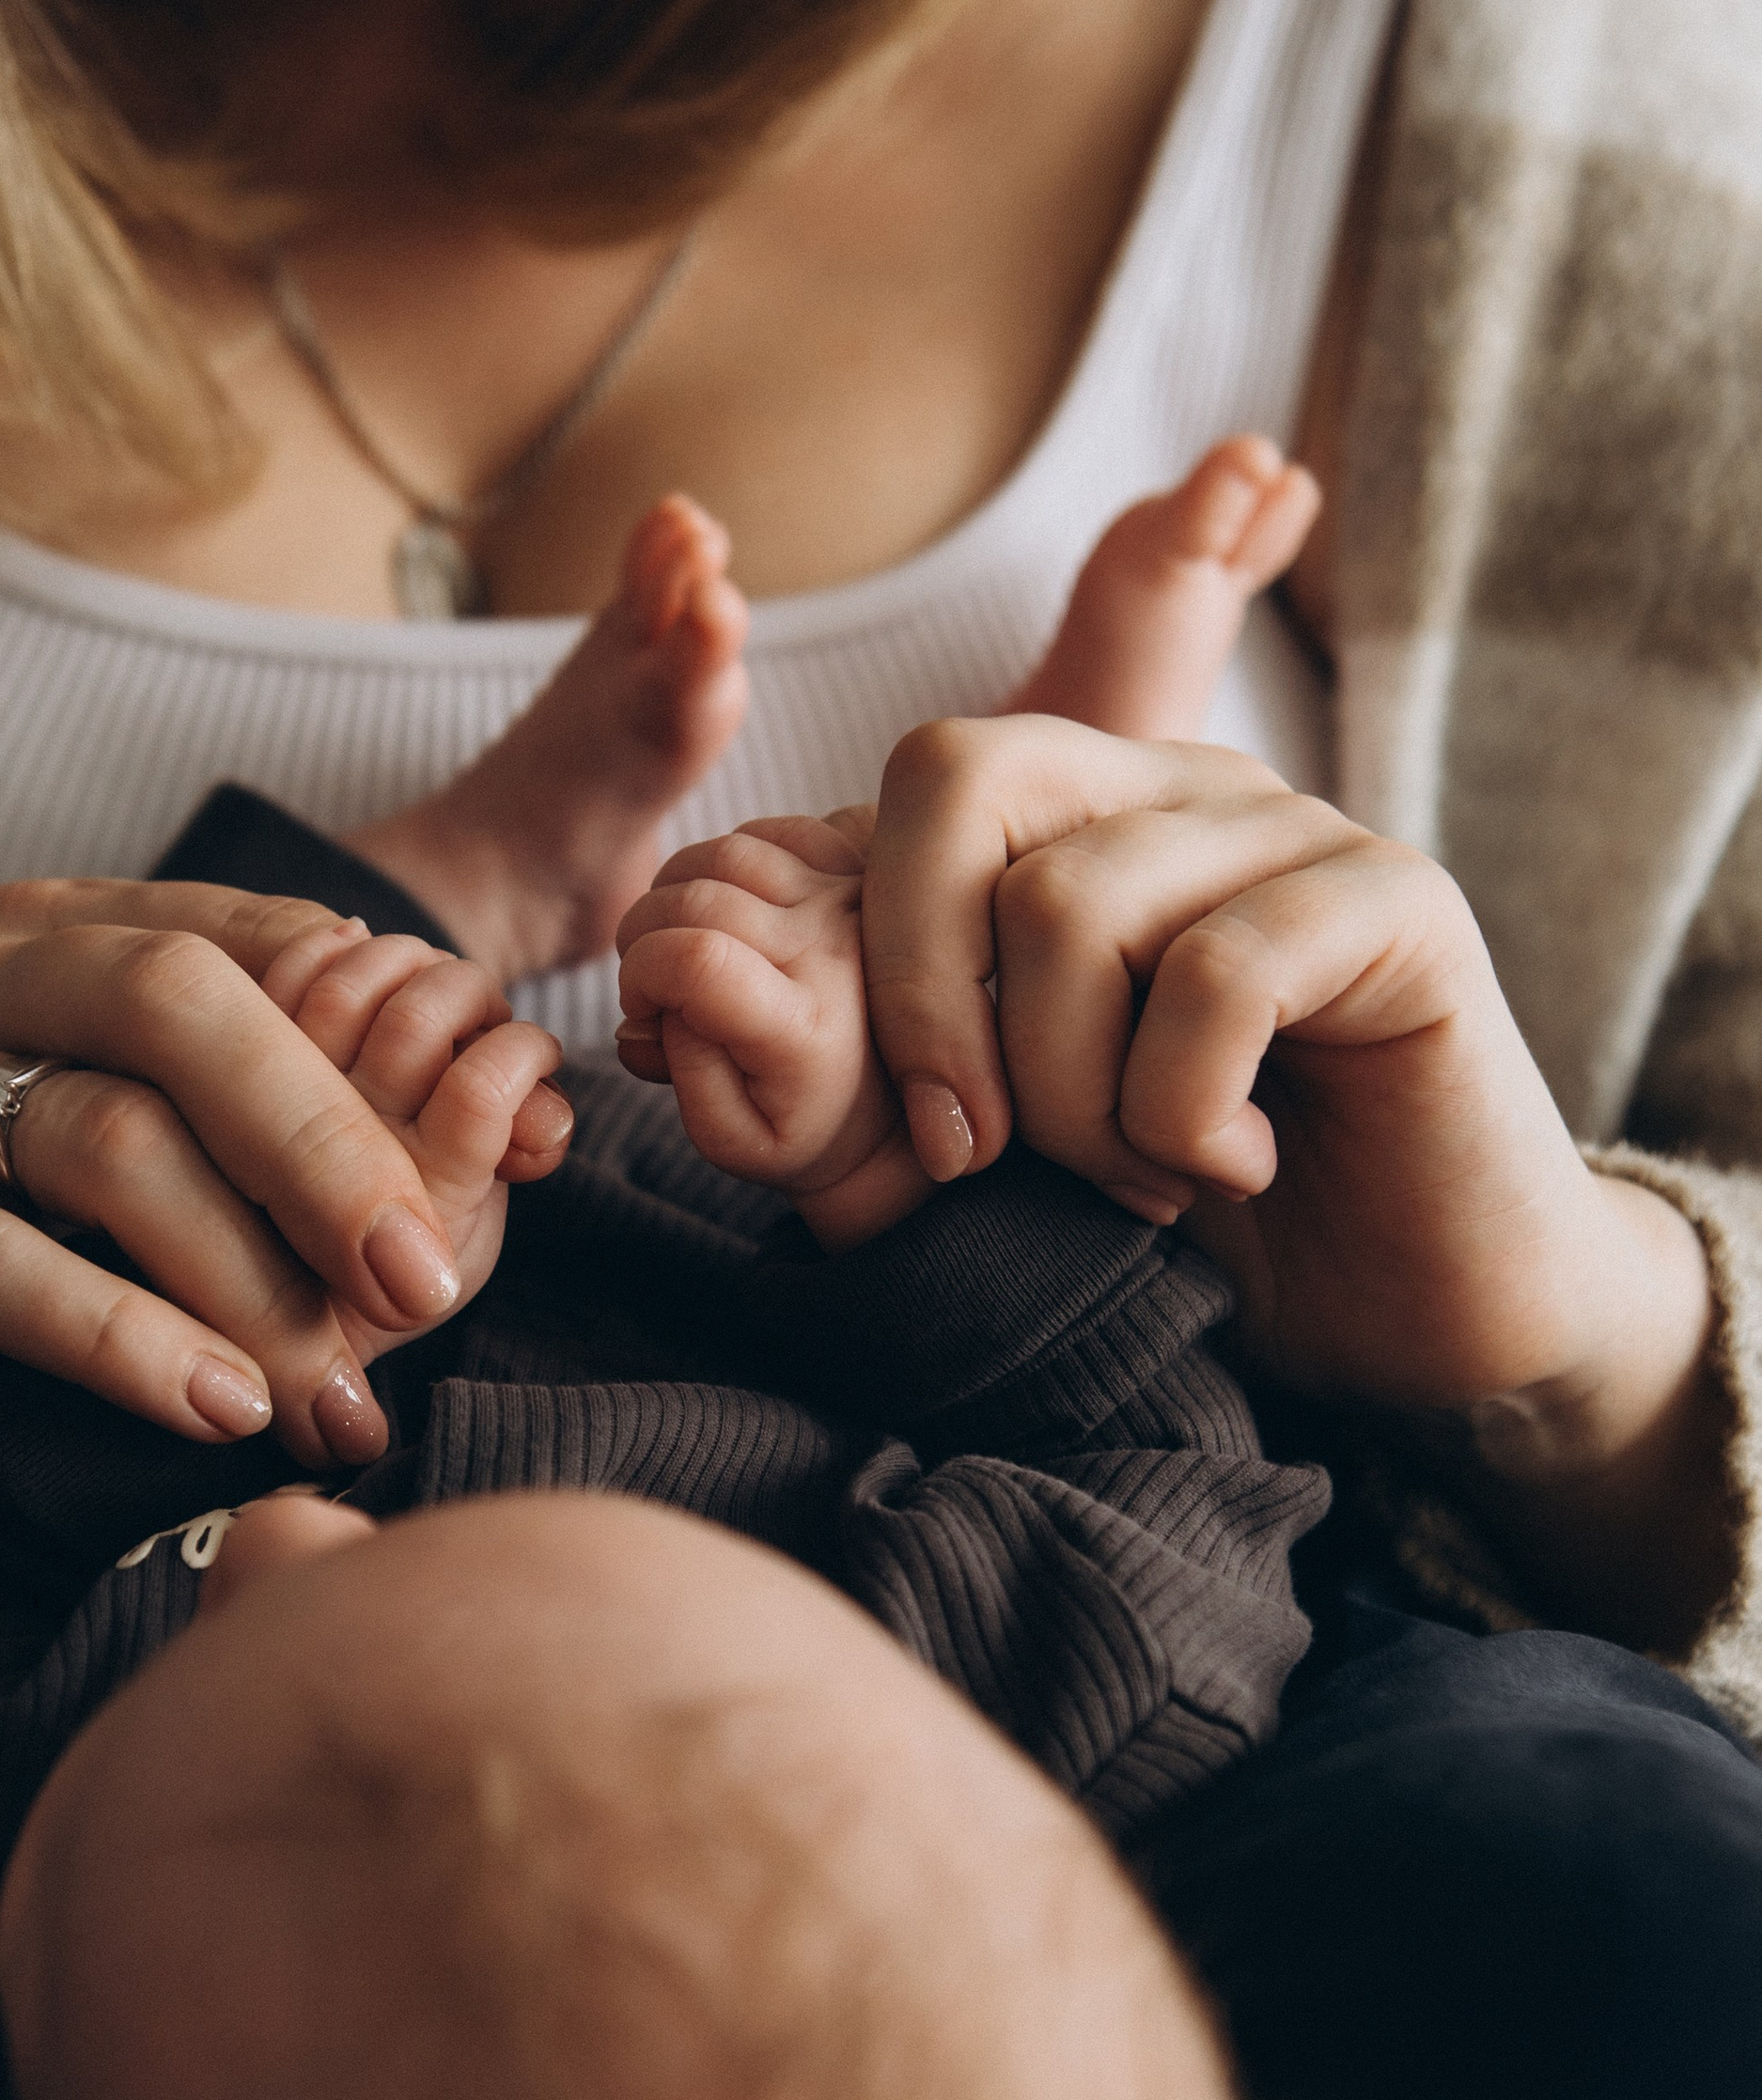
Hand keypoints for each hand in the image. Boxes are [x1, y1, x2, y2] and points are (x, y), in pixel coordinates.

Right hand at [0, 883, 549, 1668]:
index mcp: (76, 933)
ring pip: (97, 1136)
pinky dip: (118, 1339)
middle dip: (326, 1144)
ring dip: (238, 1277)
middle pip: (181, 1000)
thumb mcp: (193, 1198)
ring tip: (324, 1393)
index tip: (509, 1172)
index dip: (394, 1054)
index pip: (267, 947)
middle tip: (421, 1283)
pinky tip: (213, 1410)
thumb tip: (543, 1132)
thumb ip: (330, 1149)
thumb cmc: (35, 1286)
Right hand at [613, 813, 930, 1251]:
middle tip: (647, 981)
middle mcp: (835, 951)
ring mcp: (851, 900)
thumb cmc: (804, 1131)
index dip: (639, 975)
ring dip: (675, 890)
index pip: (694, 960)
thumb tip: (653, 1006)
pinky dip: (725, 861)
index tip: (640, 1009)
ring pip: (730, 851)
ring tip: (676, 942)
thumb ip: (684, 1075)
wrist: (898, 1115)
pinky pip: (771, 833)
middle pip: (699, 895)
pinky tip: (723, 909)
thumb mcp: (733, 1142)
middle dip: (641, 934)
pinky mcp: (858, 868)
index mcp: (805, 1028)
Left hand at [853, 714, 1732, 1647]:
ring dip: (1075, 1098)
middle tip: (986, 1157)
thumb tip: (687, 995)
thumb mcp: (1008, 1137)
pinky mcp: (1400, 902)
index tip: (920, 1136)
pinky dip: (1189, 1115)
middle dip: (930, 1000)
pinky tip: (1239, 1165)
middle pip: (964, 780)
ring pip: (1071, 902)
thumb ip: (890, 1052)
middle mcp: (1182, 791)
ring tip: (1150, 1180)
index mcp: (1083, 820)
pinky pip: (1215, 973)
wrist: (1412, 1318)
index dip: (873, 952)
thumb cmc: (1197, 1229)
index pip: (918, 782)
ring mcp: (1295, 832)